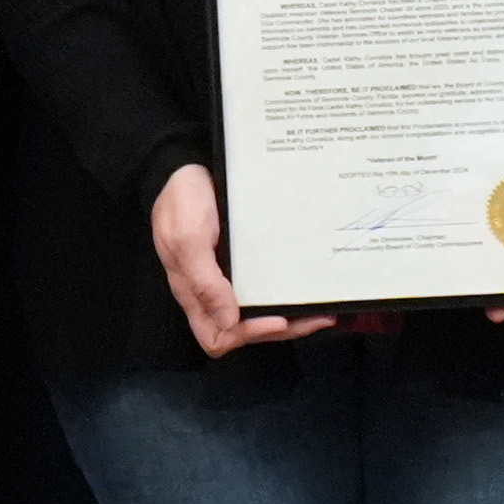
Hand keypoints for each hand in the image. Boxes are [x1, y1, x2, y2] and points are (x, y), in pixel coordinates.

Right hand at [144, 165, 331, 357]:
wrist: (185, 167)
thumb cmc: (182, 201)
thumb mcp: (187, 239)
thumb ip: (204, 282)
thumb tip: (228, 320)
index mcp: (193, 292)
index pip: (216, 337)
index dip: (246, 336)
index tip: (276, 319)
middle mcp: (211, 291)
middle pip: (245, 330)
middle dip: (281, 329)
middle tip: (317, 318)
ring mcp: (227, 277)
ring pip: (258, 312)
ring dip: (290, 316)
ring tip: (321, 311)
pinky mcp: (241, 261)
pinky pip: (264, 287)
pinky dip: (285, 293)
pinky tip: (306, 286)